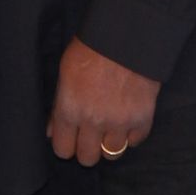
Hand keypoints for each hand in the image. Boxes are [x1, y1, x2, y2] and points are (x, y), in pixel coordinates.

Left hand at [48, 37, 159, 166]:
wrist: (128, 35)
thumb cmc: (91, 49)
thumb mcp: (65, 73)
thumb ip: (59, 106)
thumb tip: (53, 131)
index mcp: (70, 110)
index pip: (62, 149)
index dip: (65, 144)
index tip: (70, 138)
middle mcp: (93, 122)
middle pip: (87, 158)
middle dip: (86, 148)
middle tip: (90, 134)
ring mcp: (120, 123)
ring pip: (112, 154)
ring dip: (109, 144)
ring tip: (109, 129)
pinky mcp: (142, 119)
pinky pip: (135, 141)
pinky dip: (131, 135)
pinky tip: (127, 121)